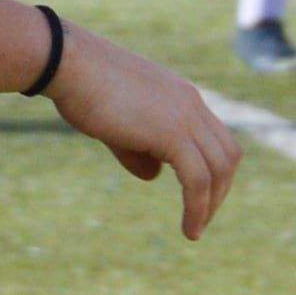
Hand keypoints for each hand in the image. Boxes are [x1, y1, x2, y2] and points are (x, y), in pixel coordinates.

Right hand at [45, 22, 242, 238]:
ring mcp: (185, 116)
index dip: (215, 172)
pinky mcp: (171, 132)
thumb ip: (140, 150)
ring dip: (210, 205)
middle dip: (220, 192)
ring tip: (194, 231)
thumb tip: (155, 176)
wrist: (68, 63)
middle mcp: (192, 104)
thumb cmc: (82, 89)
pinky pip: (197, 179)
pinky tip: (188, 229)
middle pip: (228, 155)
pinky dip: (198, 208)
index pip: (217, 139)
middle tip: (201, 219)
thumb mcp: (118, 124)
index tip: (200, 197)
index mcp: (183, 97)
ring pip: (218, 170)